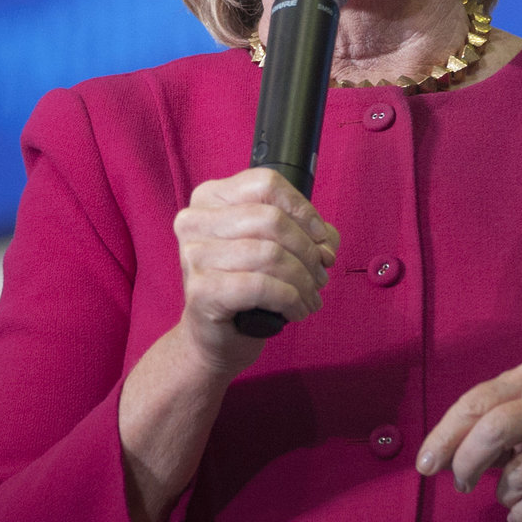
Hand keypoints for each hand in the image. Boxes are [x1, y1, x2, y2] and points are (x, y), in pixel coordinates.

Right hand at [170, 168, 339, 375]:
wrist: (215, 337)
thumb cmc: (246, 287)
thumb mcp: (276, 248)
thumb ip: (307, 234)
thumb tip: (327, 241)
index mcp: (211, 198)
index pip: (266, 183)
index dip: (302, 210)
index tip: (321, 238)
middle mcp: (194, 220)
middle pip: (271, 219)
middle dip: (307, 251)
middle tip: (319, 275)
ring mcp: (194, 254)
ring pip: (270, 254)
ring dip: (303, 280)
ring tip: (310, 296)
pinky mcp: (201, 289)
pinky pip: (261, 286)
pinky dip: (290, 299)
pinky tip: (296, 310)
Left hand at [415, 361, 521, 521]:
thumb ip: (491, 429)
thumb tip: (440, 457)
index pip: (475, 402)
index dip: (444, 436)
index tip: (424, 465)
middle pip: (491, 430)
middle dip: (464, 463)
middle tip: (458, 485)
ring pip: (517, 473)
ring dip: (505, 494)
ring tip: (514, 495)